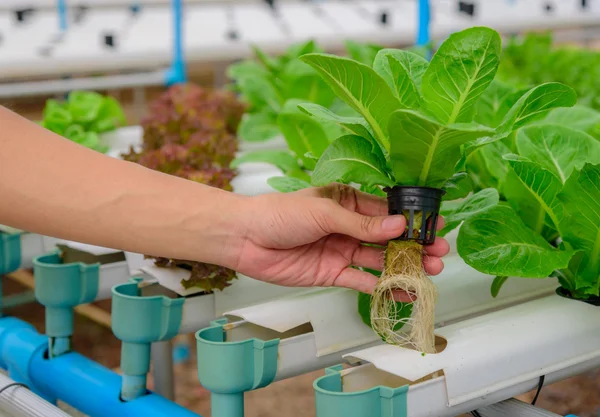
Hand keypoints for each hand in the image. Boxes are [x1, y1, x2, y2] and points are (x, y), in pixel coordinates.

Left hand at [230, 184, 449, 300]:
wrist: (246, 239)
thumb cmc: (281, 214)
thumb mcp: (325, 212)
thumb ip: (362, 224)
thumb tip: (399, 225)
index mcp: (347, 202)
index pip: (385, 210)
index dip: (411, 219)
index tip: (435, 225)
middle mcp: (347, 226)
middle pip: (387, 237)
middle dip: (414, 245)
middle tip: (439, 253)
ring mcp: (341, 250)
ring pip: (379, 259)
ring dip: (404, 266)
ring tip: (430, 272)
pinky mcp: (332, 273)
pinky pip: (362, 280)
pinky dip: (382, 287)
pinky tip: (403, 291)